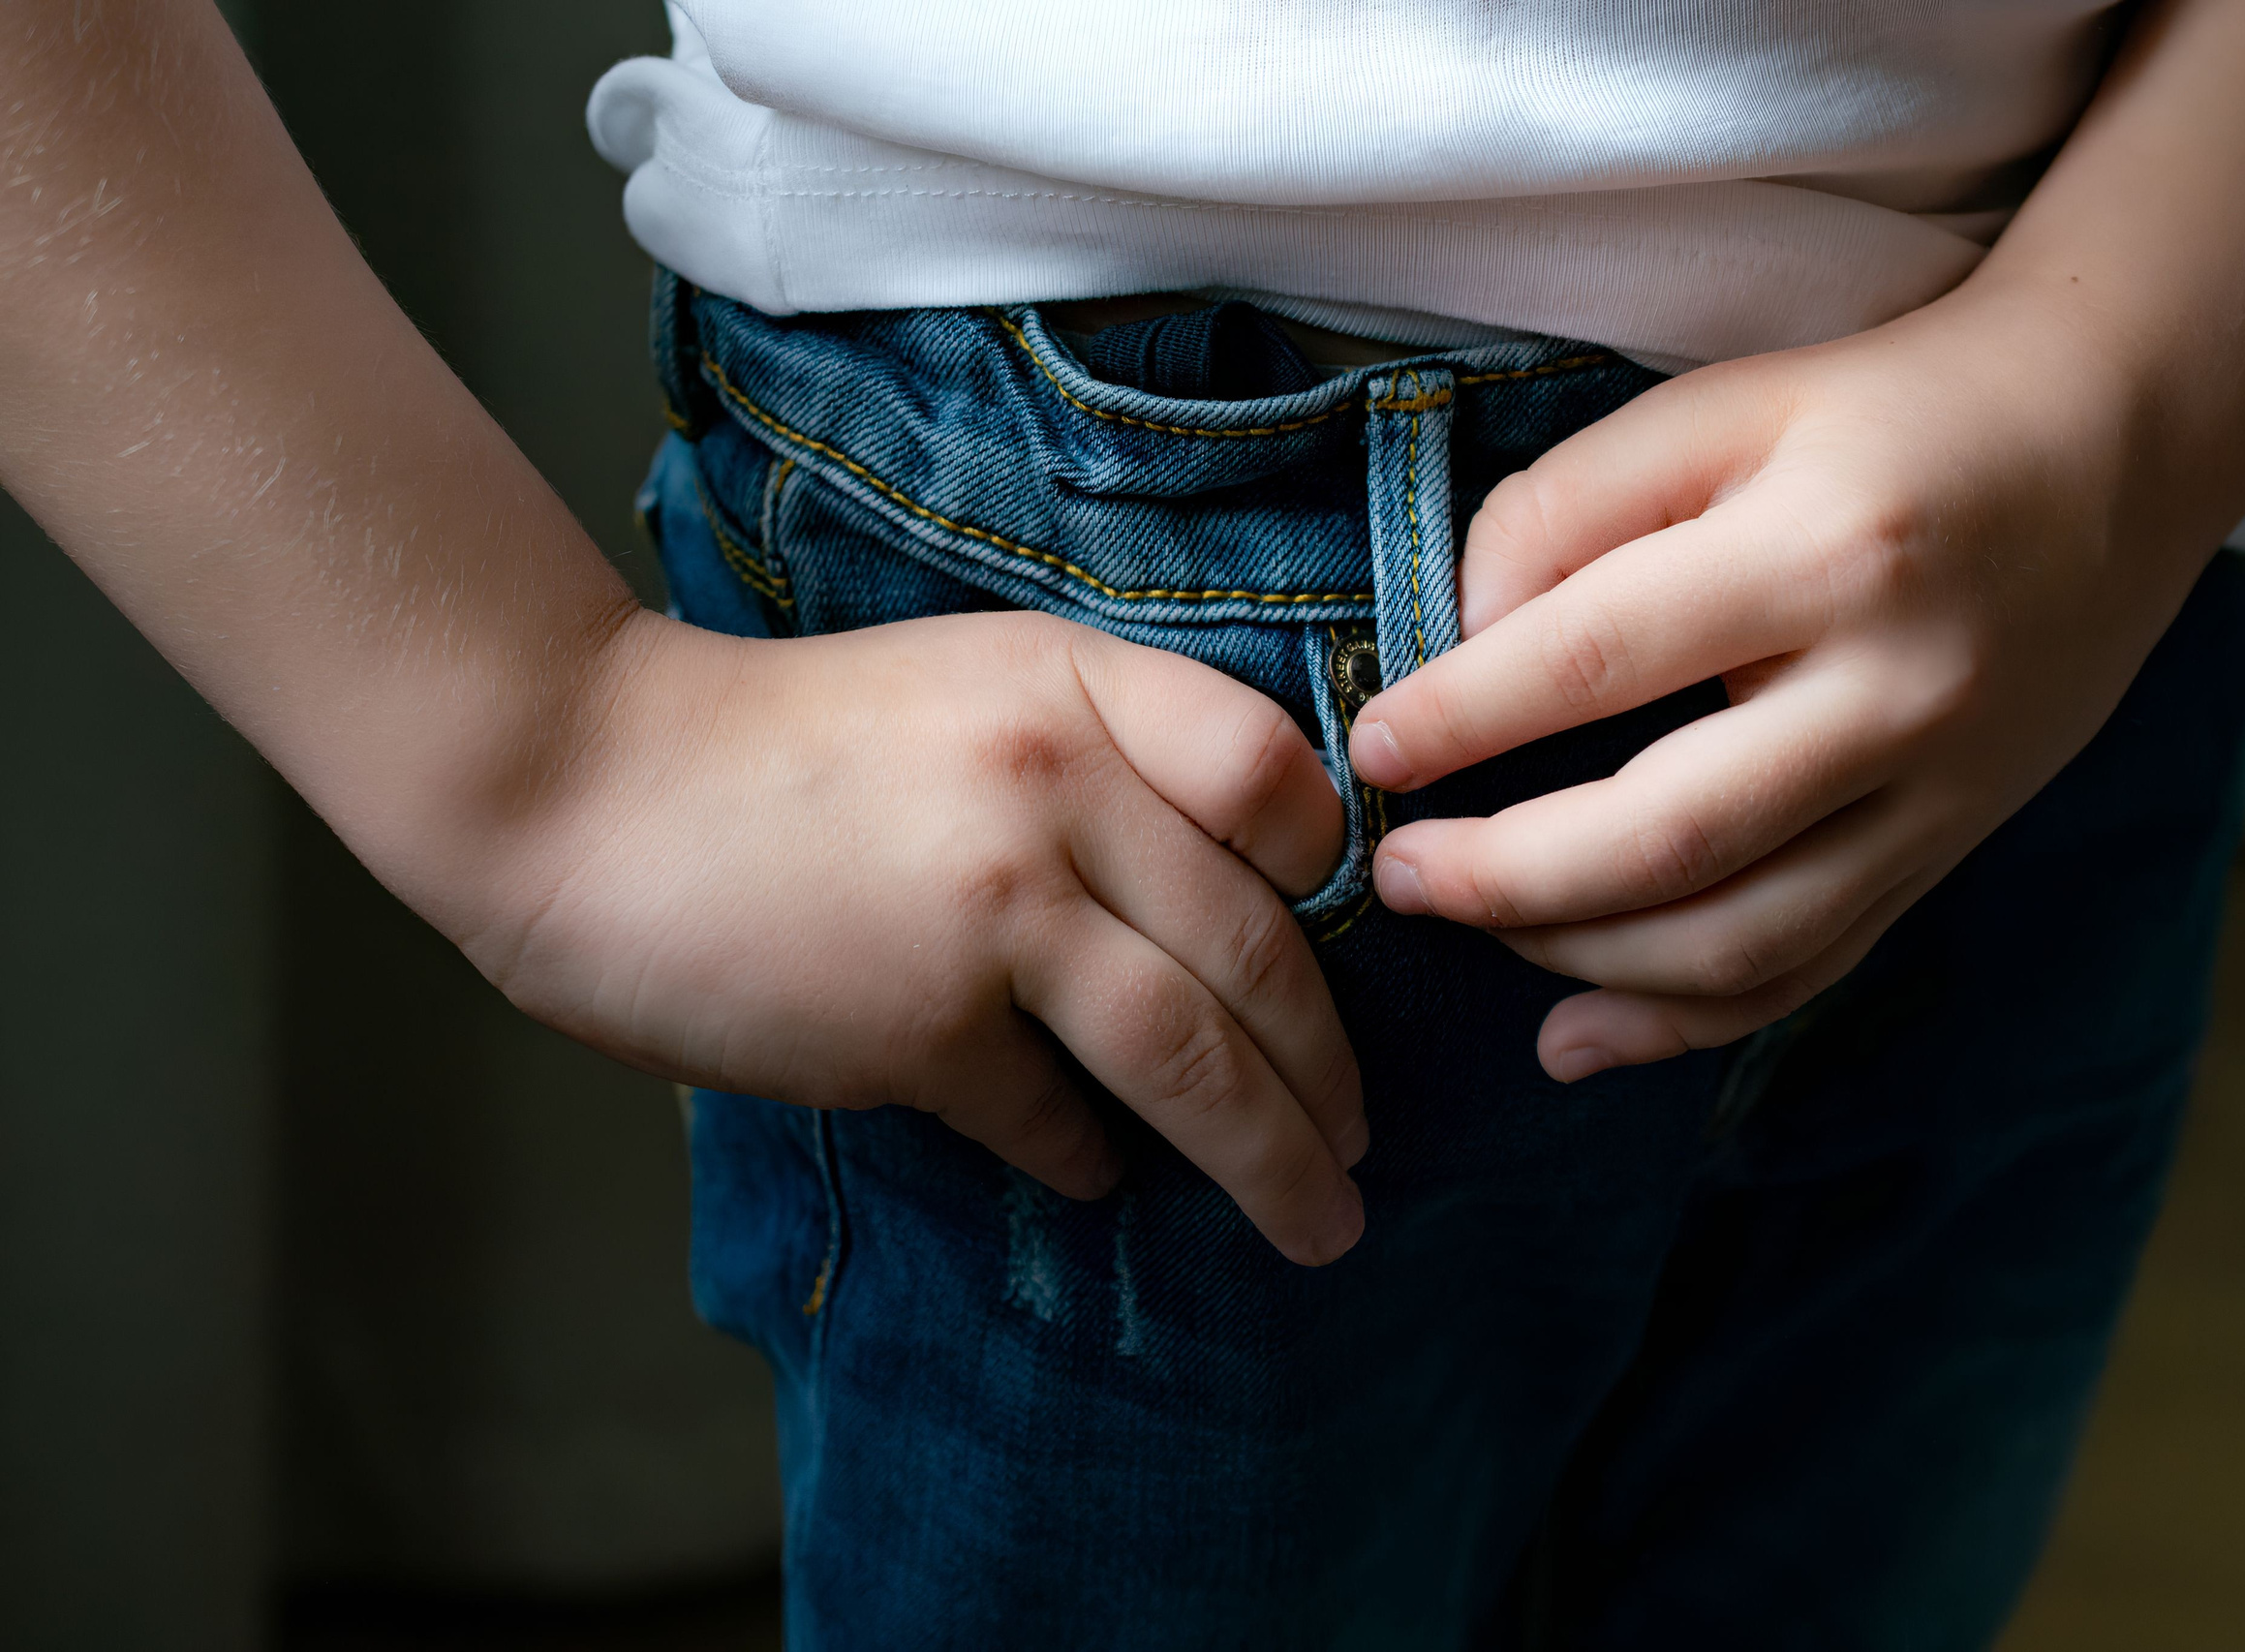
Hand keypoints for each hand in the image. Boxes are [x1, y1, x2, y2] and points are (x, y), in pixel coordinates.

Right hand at [458, 608, 1365, 1264]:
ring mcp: (992, 907)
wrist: (582, 779)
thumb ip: (1096, 754)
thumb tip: (1220, 902)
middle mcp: (1055, 784)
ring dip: (1272, 1158)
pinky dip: (1090, 1161)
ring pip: (1193, 1056)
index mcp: (1072, 685)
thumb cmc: (781, 744)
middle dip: (1329, 1073)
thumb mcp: (965, 687)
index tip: (1337, 947)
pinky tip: (1099, 1178)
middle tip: (1361, 1145)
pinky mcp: (918, 1023)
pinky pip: (1053, 1119)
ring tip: (1320, 1221)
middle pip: (1258, 950)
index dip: (1327, 875)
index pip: (1275, 781)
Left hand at [1347, 290, 2231, 1081]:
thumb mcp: (1722, 406)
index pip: (1601, 656)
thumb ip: (1572, 506)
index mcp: (1827, 550)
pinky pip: (1810, 967)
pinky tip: (1575, 1036)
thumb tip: (1460, 643)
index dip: (1464, 717)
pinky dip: (1685, 1023)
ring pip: (1741, 936)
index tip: (1372, 753)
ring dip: (1581, 959)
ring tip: (1474, 929)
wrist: (2111, 446)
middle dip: (1506, 877)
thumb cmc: (1882, 416)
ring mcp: (1941, 790)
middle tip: (1399, 875)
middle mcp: (1898, 689)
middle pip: (1671, 834)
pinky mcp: (1951, 847)